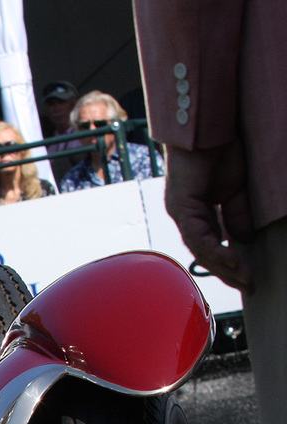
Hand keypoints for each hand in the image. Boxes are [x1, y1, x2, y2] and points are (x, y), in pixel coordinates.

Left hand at [163, 140, 254, 293]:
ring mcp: (181, 211)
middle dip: (228, 272)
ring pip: (200, 249)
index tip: (247, 277)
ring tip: (245, 278)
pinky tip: (231, 260)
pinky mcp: (182, 206)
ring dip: (224, 266)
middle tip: (249, 286)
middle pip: (204, 253)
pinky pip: (198, 236)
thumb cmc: (218, 153)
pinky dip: (215, 250)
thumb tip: (243, 240)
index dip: (229, 263)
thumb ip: (236, 215)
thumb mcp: (234, 190)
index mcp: (196, 212)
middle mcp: (185, 214)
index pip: (211, 246)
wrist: (207, 130)